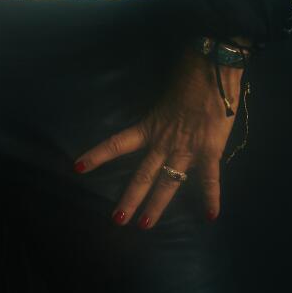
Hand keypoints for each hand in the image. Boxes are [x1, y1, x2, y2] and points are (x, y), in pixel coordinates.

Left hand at [74, 50, 242, 228]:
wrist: (214, 67)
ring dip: (157, 205)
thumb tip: (161, 115)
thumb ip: (160, 110)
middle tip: (117, 220)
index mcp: (150, 126)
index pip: (117, 143)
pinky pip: (210, 179)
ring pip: (168, 183)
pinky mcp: (210, 150)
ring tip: (145, 226)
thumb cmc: (187, 73)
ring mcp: (187, 148)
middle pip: (142, 175)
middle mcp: (164, 141)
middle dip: (129, 199)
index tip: (78, 168)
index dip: (98, 156)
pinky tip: (210, 217)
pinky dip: (211, 198)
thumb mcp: (164, 93)